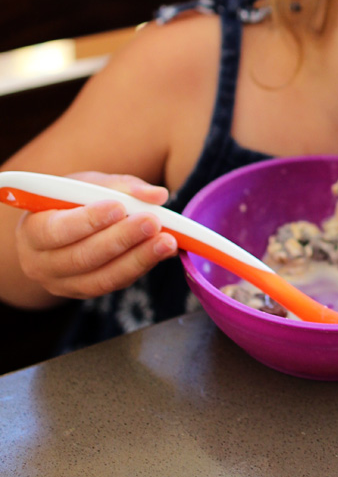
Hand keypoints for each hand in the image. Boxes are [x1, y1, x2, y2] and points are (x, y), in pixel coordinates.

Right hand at [14, 172, 177, 301]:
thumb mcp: (88, 185)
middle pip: (82, 257)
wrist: (62, 228)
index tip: (118, 207)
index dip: (87, 221)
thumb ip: (121, 186)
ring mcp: (63, 284)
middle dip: (121, 239)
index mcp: (31, 231)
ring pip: (102, 277)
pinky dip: (141, 266)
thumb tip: (157, 195)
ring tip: (168, 240)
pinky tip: (164, 250)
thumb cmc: (72, 201)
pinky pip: (115, 283)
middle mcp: (40, 264)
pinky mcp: (86, 292)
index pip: (56, 230)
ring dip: (139, 258)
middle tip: (153, 221)